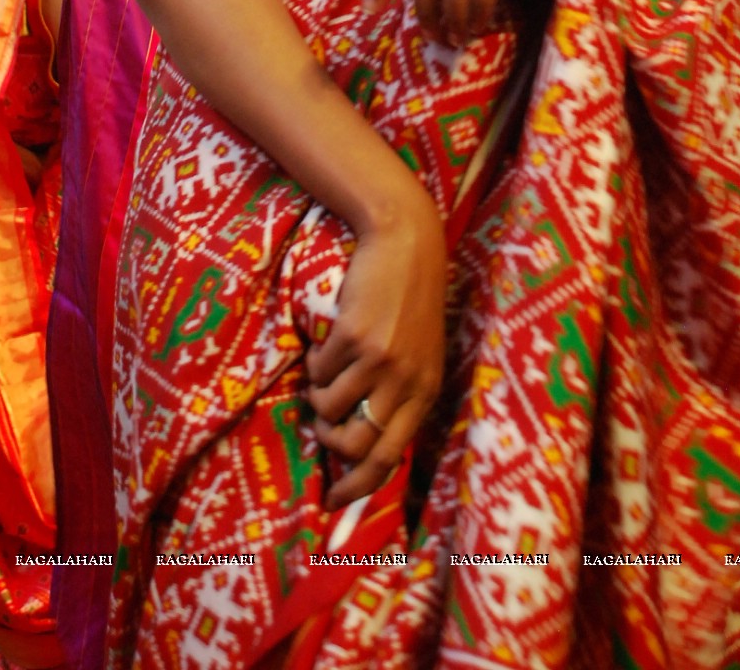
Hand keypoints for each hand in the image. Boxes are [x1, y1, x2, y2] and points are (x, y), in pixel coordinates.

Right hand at [305, 193, 446, 510]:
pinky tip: (325, 347)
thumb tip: (365, 440)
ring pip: (330, 410)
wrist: (406, 239)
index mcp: (425, 391)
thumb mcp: (420, 351)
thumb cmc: (411, 297)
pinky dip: (314, 366)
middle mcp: (405, 382)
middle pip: (357, 445)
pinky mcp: (354, 336)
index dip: (358, 487)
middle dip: (331, 446)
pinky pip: (319, 371)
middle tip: (321, 432)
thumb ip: (402, 392)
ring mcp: (380, 360)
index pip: (390, 458)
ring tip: (322, 379)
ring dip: (318, 402)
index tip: (333, 501)